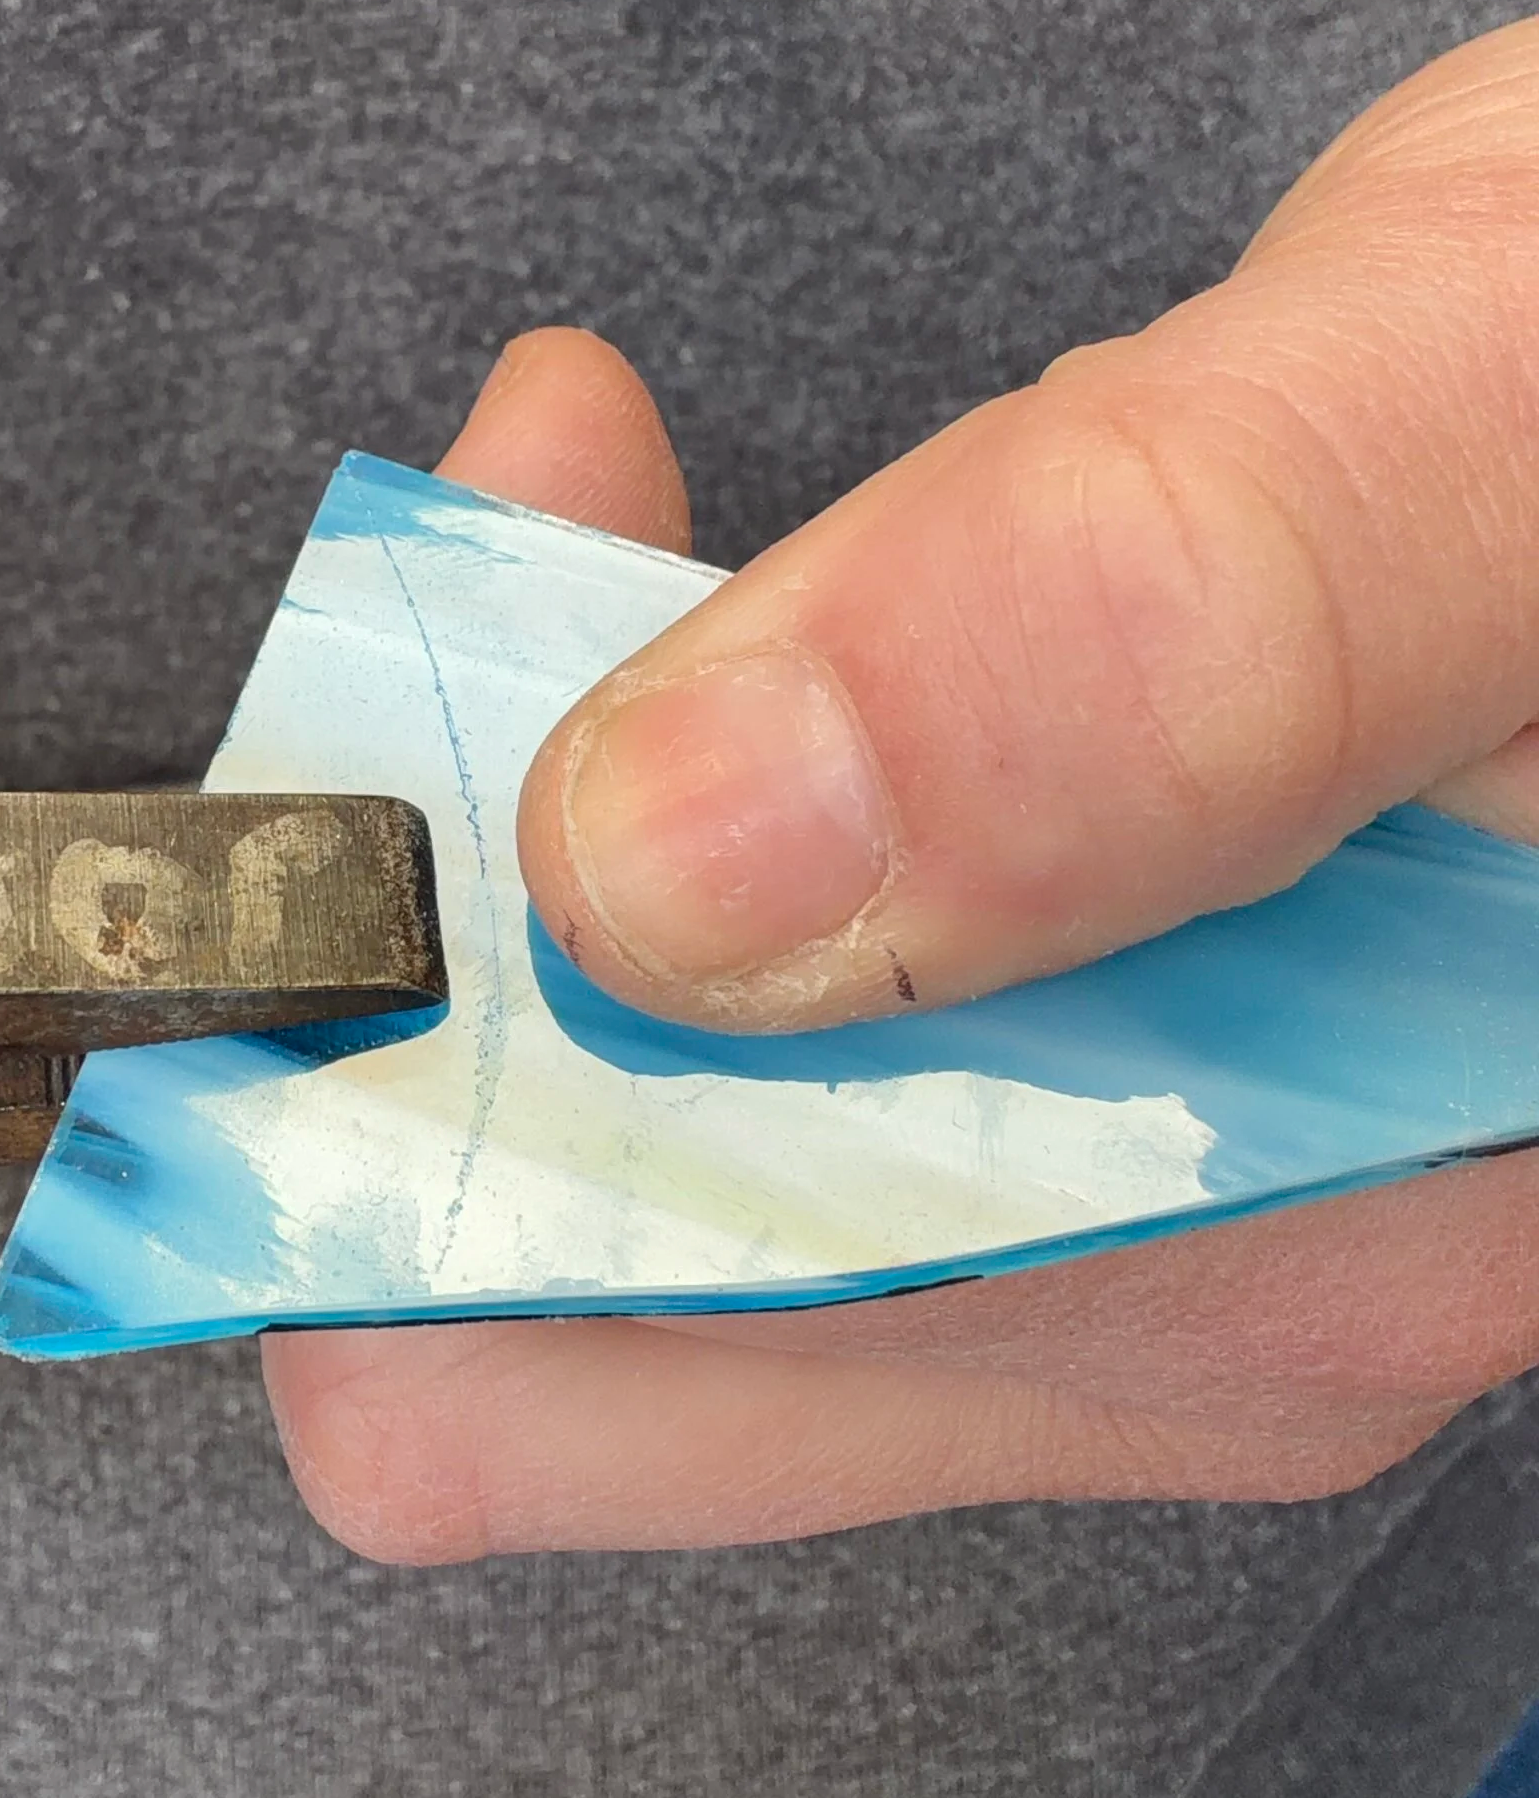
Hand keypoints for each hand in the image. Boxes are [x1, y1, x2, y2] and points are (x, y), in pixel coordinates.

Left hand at [264, 16, 1538, 1559]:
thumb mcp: (1509, 433)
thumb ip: (1162, 631)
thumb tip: (679, 862)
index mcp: (1238, 1260)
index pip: (542, 1364)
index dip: (372, 1064)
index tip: (383, 736)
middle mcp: (1175, 1296)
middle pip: (559, 1258)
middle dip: (446, 916)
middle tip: (493, 554)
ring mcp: (1154, 1189)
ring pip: (652, 1107)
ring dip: (552, 798)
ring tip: (591, 483)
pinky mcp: (1135, 1057)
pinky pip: (771, 991)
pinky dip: (675, 765)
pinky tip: (706, 556)